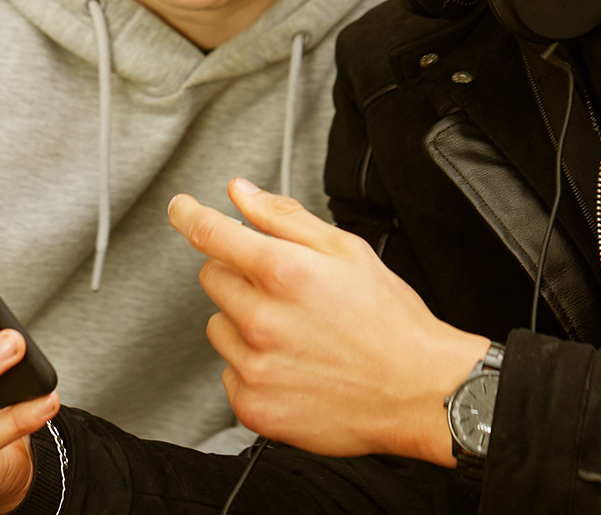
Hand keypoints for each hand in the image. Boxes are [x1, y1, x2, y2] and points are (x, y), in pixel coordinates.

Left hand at [168, 179, 489, 464]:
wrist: (419, 393)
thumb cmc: (390, 323)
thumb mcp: (346, 251)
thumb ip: (284, 218)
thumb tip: (241, 193)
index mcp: (285, 273)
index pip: (212, 234)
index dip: (190, 215)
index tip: (181, 209)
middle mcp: (263, 320)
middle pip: (213, 279)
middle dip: (240, 276)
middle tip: (286, 291)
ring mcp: (255, 367)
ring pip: (219, 327)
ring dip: (243, 324)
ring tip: (295, 334)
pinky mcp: (254, 406)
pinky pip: (229, 373)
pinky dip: (252, 367)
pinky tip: (293, 366)